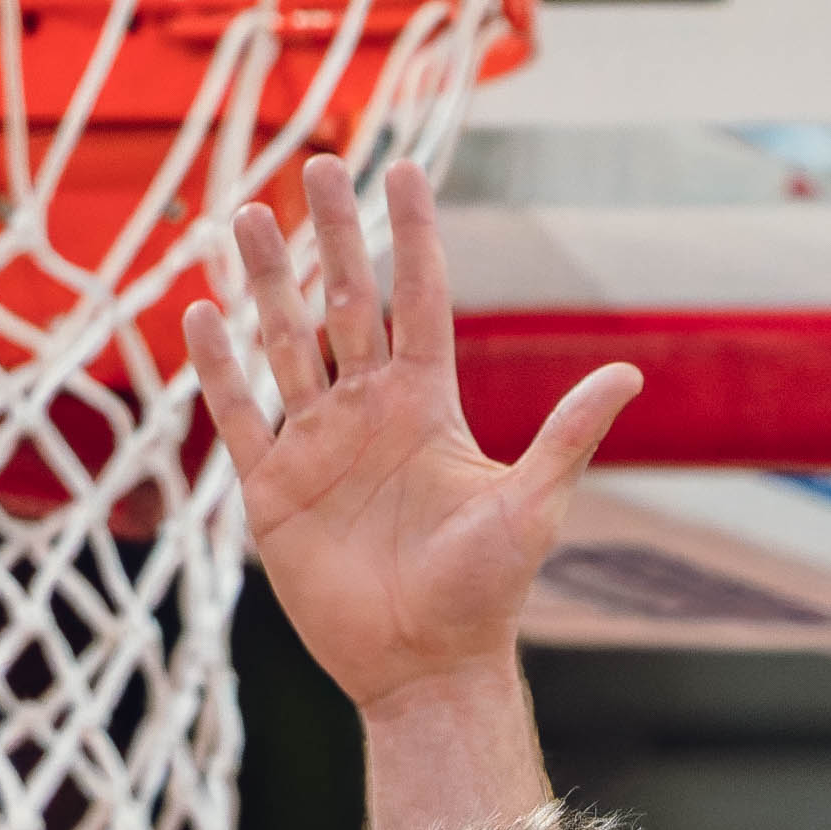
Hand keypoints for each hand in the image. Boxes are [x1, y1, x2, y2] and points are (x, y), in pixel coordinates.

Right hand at [185, 155, 638, 718]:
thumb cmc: (485, 593)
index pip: (418, 299)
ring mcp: (317, 446)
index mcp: (428, 404)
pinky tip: (200, 315)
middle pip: (344, 302)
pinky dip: (218, 369)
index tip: (404, 169)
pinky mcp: (273, 490)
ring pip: (284, 343)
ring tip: (242, 215)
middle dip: (330, 234)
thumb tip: (630, 373)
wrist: (423, 667)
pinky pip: (240, 417)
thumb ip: (569, 435)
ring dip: (264, 280)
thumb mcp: (533, 506)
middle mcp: (369, 412)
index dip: (411, 235)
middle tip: (316, 161)